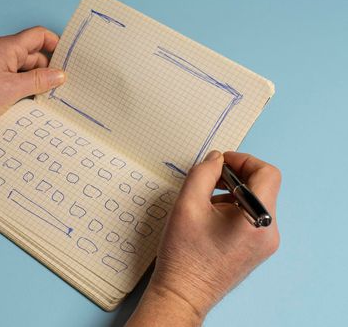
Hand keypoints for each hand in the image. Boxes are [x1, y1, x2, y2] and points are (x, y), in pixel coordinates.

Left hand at [0, 26, 65, 133]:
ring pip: (23, 71)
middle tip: (61, 86)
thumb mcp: (13, 89)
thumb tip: (59, 75)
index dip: (55, 44)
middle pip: (33, 55)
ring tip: (48, 98)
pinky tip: (30, 104)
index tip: (68, 60)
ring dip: (35, 83)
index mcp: (7, 47)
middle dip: (48, 69)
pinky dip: (23, 91)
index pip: (39, 36)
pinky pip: (13, 82)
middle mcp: (1, 54)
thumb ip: (39, 81)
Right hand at [127, 151, 280, 325]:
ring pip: (255, 201)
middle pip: (262, 187)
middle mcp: (268, 232)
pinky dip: (233, 208)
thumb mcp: (187, 205)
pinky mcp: (256, 250)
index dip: (243, 160)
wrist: (183, 293)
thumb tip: (216, 159)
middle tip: (209, 178)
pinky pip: (250, 217)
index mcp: (257, 220)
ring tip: (205, 201)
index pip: (267, 174)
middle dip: (235, 176)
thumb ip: (202, 173)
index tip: (221, 162)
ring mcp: (264, 244)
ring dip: (232, 192)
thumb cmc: (184, 255)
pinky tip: (210, 216)